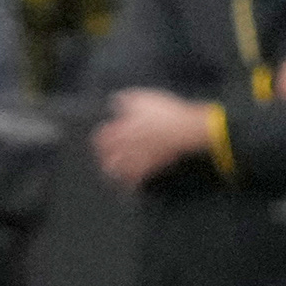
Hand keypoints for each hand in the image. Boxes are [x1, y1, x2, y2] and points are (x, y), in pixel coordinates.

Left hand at [97, 86, 218, 186]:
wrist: (186, 129)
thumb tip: (114, 102)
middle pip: (106, 158)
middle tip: (104, 159)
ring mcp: (137, 159)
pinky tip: (131, 186)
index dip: (99, 139)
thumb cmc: (164, 112)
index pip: (100, 138)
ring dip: (113, 172)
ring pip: (118, 171)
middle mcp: (125, 147)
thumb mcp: (141, 99)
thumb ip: (124, 100)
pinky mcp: (152, 167)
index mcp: (120, 130)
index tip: (100, 138)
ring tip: (112, 173)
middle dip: (104, 159)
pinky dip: (132, 184)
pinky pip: (137, 180)